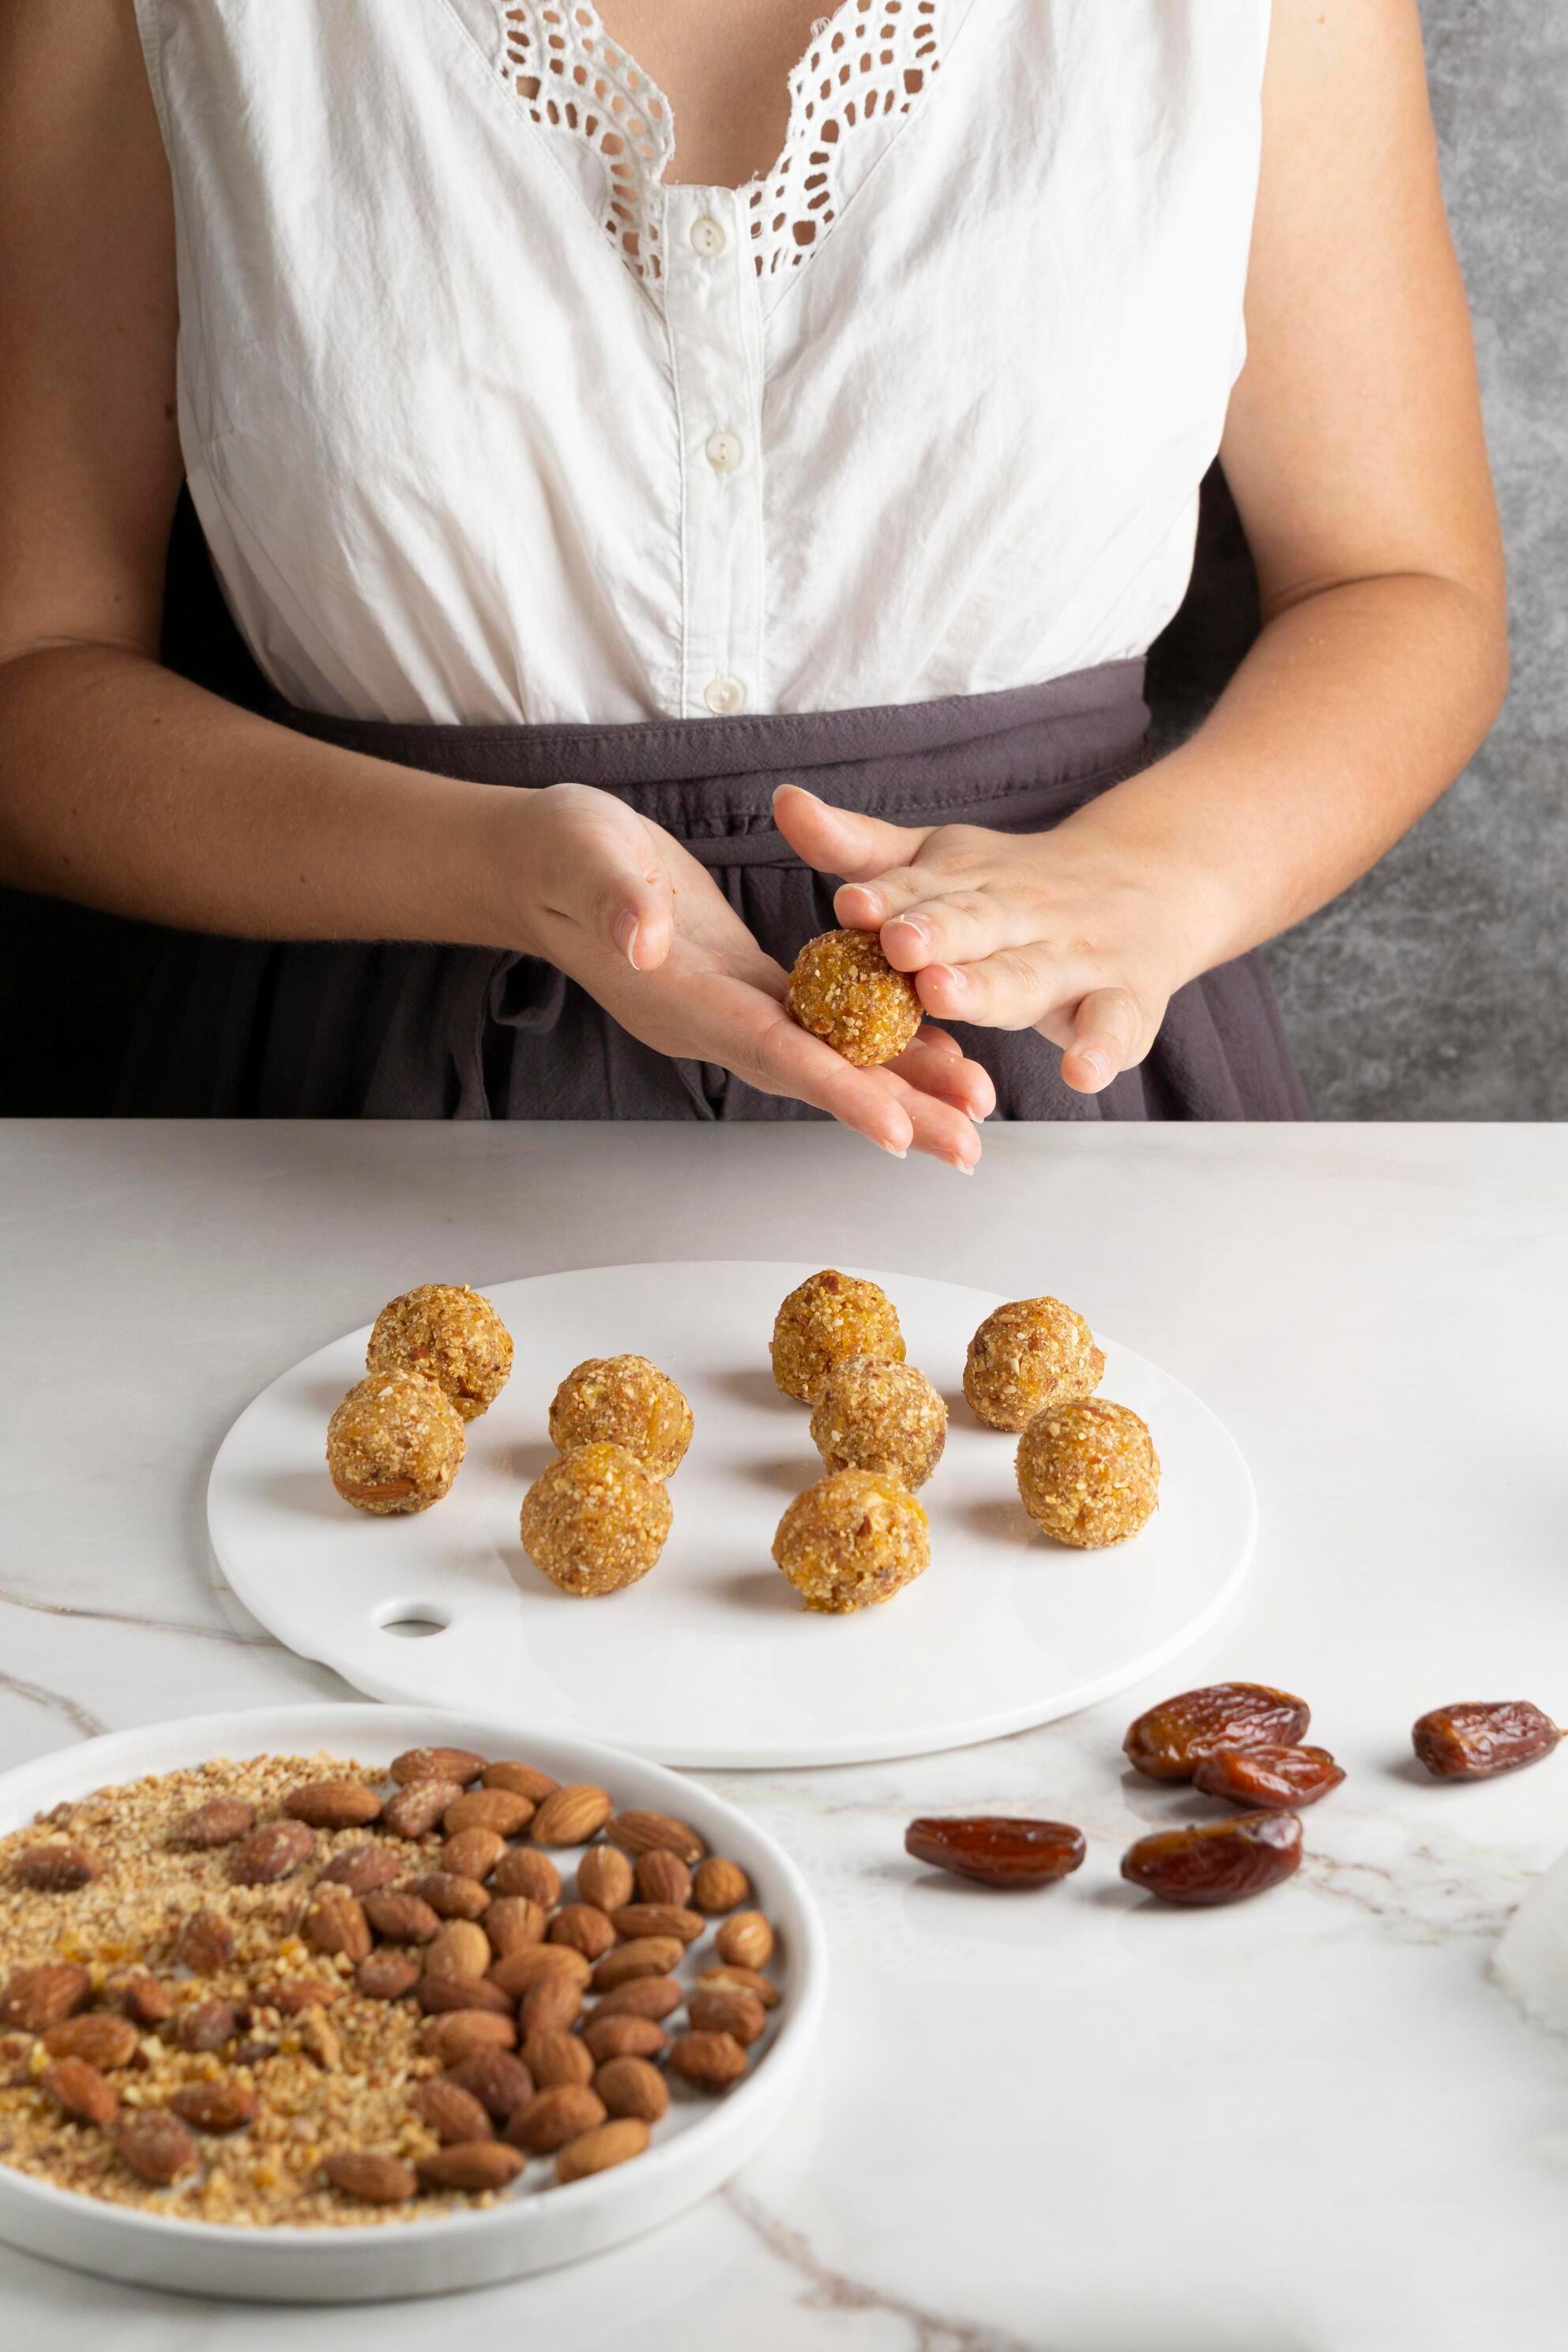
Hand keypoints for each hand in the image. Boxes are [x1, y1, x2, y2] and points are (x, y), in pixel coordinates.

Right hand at [507, 783, 992, 1164]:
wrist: (543, 863)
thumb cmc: (560, 854)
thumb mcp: (583, 861)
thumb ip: (613, 902)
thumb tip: (642, 936)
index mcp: (681, 999)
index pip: (771, 1053)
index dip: (837, 1090)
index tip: (897, 1131)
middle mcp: (715, 1021)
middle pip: (819, 1076)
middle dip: (896, 1112)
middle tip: (971, 1150)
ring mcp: (734, 1009)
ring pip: (833, 1057)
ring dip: (904, 1087)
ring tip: (976, 1113)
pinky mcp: (751, 985)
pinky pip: (827, 1024)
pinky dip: (881, 1040)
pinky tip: (936, 1050)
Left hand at [773, 785, 1207, 1094]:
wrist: (1148, 880)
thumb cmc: (1012, 885)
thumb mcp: (939, 858)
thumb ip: (862, 847)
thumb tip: (785, 801)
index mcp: (971, 882)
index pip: (921, 889)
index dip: (888, 898)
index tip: (852, 905)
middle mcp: (1021, 915)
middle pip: (974, 925)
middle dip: (936, 935)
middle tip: (899, 947)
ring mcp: (1073, 960)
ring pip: (1028, 976)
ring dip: (991, 987)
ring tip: (949, 996)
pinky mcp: (1120, 1001)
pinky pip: (1112, 1027)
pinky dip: (1101, 1050)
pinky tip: (1081, 1074)